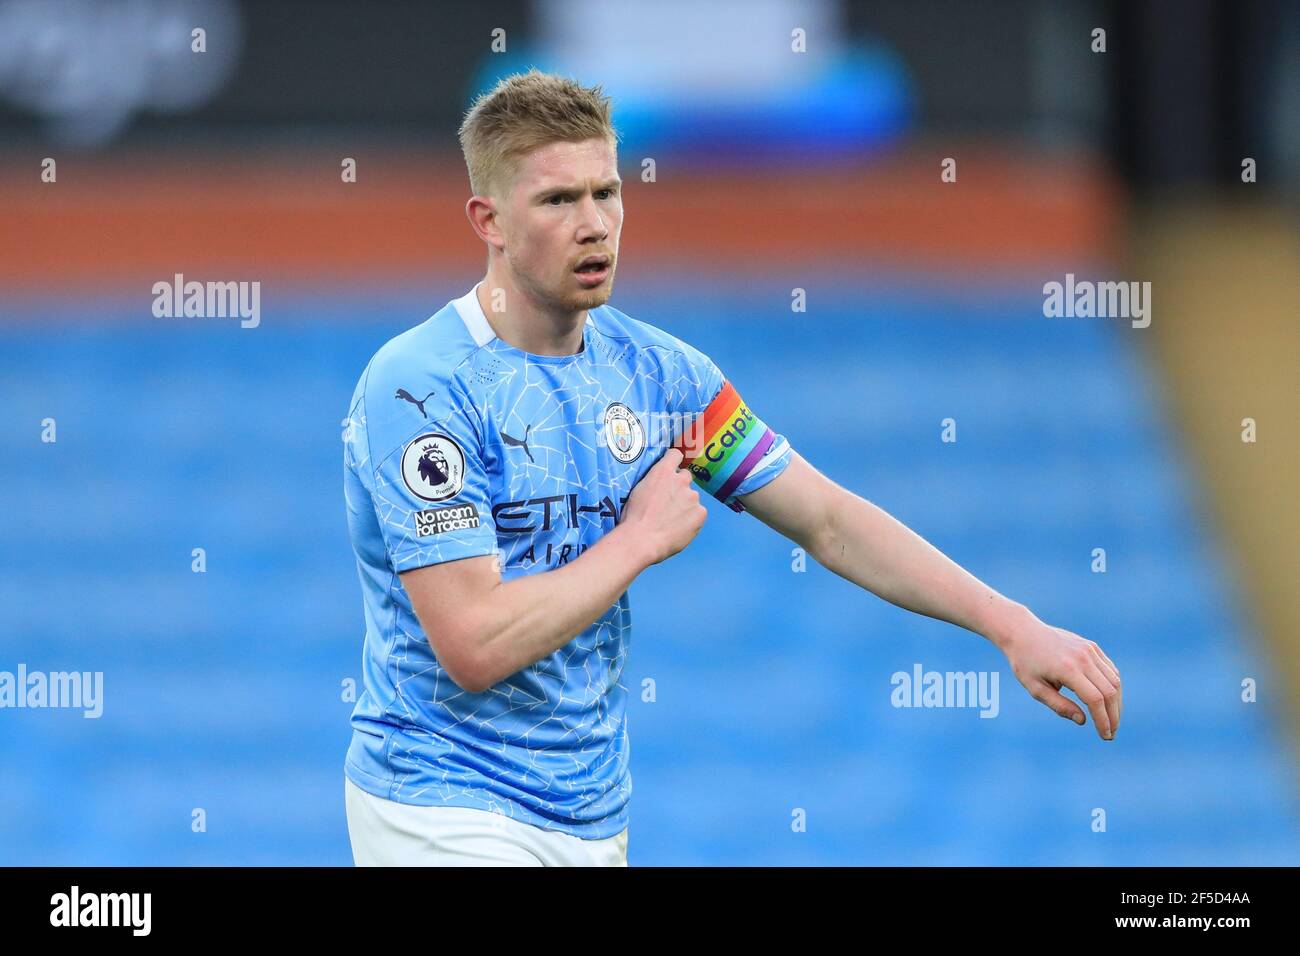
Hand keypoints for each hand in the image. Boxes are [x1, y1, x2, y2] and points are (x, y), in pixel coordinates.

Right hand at [618, 447, 706, 566]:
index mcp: (663, 472)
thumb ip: (654, 482)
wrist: (642, 539)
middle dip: (679, 487)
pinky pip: (698, 513)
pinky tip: (680, 528)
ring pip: (691, 498)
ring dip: (685, 505)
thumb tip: (660, 485)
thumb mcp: (639, 490)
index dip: (674, 462)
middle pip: (685, 477)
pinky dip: (691, 519)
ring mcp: (693, 497)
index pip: (676, 455)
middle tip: (669, 502)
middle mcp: (681, 480)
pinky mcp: (701, 513)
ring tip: (672, 520)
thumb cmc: (634, 517)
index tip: (671, 470)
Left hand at [998, 610, 1121, 739]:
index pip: (1095, 699)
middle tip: (1110, 734)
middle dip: (1113, 716)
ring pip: (1114, 681)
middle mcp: (1083, 658)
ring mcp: (1090, 650)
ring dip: (1116, 703)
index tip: (1105, 736)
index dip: (1103, 720)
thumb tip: (1083, 721)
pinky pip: (1110, 670)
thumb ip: (1059, 705)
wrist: (1023, 633)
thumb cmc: (1025, 663)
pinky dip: (1114, 687)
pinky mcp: (1092, 647)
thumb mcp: (1035, 688)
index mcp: (1068, 669)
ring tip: (1111, 720)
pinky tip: (1109, 702)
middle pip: (1110, 692)